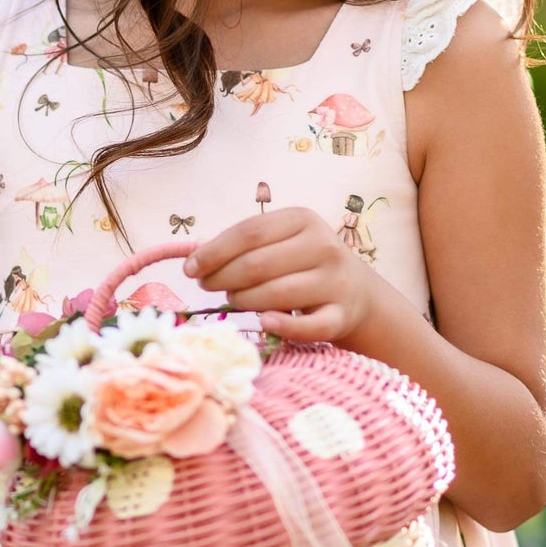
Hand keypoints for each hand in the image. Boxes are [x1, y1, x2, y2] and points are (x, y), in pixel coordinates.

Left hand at [184, 207, 375, 343]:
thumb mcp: (282, 241)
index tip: (190, 269)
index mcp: (304, 219)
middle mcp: (324, 246)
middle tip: (208, 287)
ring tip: (233, 300)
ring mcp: (335, 282)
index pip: (249, 232)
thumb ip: (245, 245)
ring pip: (275, 295)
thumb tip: (195, 260)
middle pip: (257, 264)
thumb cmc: (303, 263)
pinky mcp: (341, 315)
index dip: (213, 252)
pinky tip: (264, 323)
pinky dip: (282, 326)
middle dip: (222, 278)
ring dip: (243, 301)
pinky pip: (307, 327)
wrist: (356, 291)